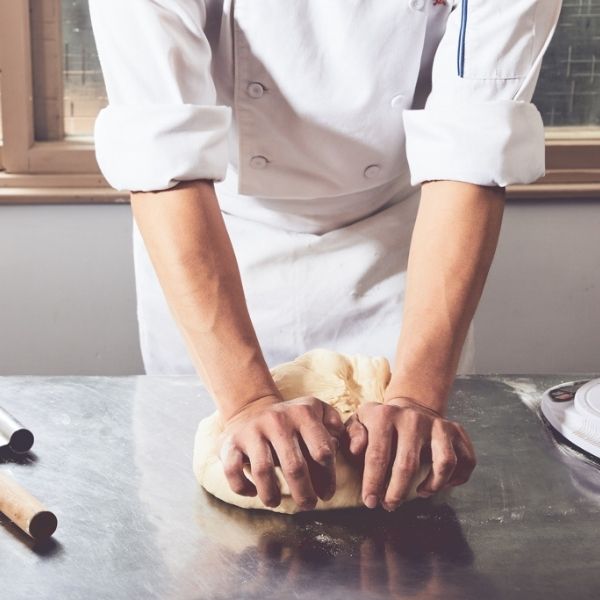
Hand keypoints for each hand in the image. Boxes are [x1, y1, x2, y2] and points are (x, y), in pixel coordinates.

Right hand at [218, 395, 343, 509]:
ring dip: (271, 494)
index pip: (322, 451)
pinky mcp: (231, 442)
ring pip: (263, 471)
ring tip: (276, 503)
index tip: (327, 494)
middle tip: (308, 505)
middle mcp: (277, 420)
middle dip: (304, 493)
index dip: (328, 478)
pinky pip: (233, 471)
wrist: (252, 407)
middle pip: (295, 466)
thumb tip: (340, 445)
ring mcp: (252, 431)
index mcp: (303, 414)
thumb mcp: (317, 411)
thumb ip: (334, 424)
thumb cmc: (292, 419)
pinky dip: (243, 487)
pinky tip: (252, 492)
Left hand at [344, 397, 475, 510]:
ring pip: (444, 462)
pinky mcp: (456, 431)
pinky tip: (441, 484)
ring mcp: (437, 424)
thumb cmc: (379, 424)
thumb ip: (352, 435)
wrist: (409, 407)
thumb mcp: (359, 422)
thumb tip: (355, 450)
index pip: (377, 455)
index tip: (370, 502)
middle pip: (408, 464)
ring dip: (432, 485)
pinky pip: (465, 460)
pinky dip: (456, 478)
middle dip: (397, 492)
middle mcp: (413, 418)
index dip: (373, 483)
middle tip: (390, 506)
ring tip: (420, 493)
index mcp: (385, 415)